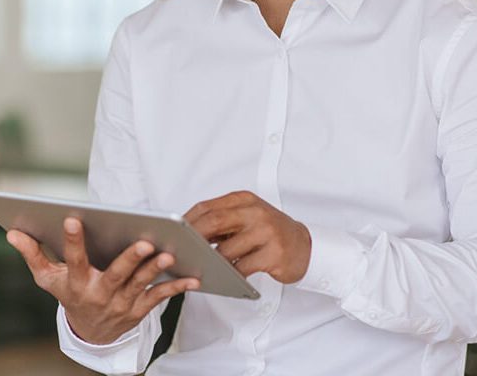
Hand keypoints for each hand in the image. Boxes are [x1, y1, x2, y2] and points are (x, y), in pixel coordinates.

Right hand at [6, 217, 199, 344]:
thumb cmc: (69, 293)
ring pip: (141, 284)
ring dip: (155, 270)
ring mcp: (122, 303)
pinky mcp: (140, 309)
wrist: (90, 333)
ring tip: (168, 253)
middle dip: (130, 258)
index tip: (73, 218)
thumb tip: (12, 231)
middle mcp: (100, 293)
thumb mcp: (48, 277)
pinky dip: (177, 288)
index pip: (74, 259)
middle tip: (144, 241)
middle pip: (116, 274)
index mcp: (77, 282)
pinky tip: (193, 277)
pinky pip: (160, 298)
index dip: (72, 241)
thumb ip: (32, 253)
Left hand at [184, 190, 310, 283]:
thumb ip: (222, 222)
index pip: (208, 207)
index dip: (187, 220)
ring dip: (211, 262)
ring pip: (227, 249)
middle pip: (214, 222)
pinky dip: (229, 274)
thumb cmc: (268, 232)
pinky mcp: (274, 254)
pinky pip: (243, 267)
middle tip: (179, 252)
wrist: (305, 246)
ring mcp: (266, 232)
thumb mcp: (246, 218)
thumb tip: (188, 233)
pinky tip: (223, 276)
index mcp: (244, 200)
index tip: (172, 233)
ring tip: (199, 268)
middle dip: (193, 238)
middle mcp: (255, 212)